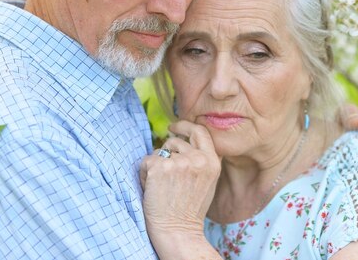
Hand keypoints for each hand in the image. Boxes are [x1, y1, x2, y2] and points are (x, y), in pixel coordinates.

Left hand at [140, 121, 220, 254]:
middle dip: (166, 150)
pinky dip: (145, 173)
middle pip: (175, 140)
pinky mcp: (160, 167)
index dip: (185, 125)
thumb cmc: (189, 209)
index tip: (174, 127)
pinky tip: (153, 189)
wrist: (178, 230)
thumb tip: (185, 140)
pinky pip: (146, 161)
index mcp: (212, 161)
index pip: (200, 131)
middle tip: (164, 171)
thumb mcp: (208, 181)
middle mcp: (197, 159)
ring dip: (156, 165)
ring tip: (162, 186)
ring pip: (158, 151)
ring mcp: (178, 162)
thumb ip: (202, 160)